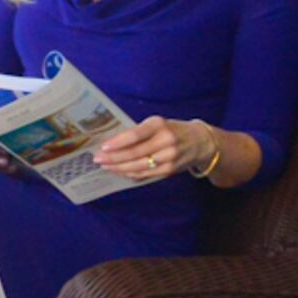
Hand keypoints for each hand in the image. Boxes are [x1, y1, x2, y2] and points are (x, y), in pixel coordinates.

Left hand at [92, 116, 213, 183]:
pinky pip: (145, 174)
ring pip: (138, 166)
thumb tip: (113, 143)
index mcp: (160, 125)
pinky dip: (130, 173)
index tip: (103, 146)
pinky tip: (119, 171)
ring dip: (118, 167)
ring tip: (105, 166)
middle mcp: (165, 141)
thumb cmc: (172, 130)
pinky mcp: (169, 170)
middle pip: (134, 153)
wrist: (200, 142)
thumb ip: (139, 132)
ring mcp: (168, 157)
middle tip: (97, 159)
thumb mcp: (158, 124)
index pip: (135, 135)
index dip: (118, 142)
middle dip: (113, 157)